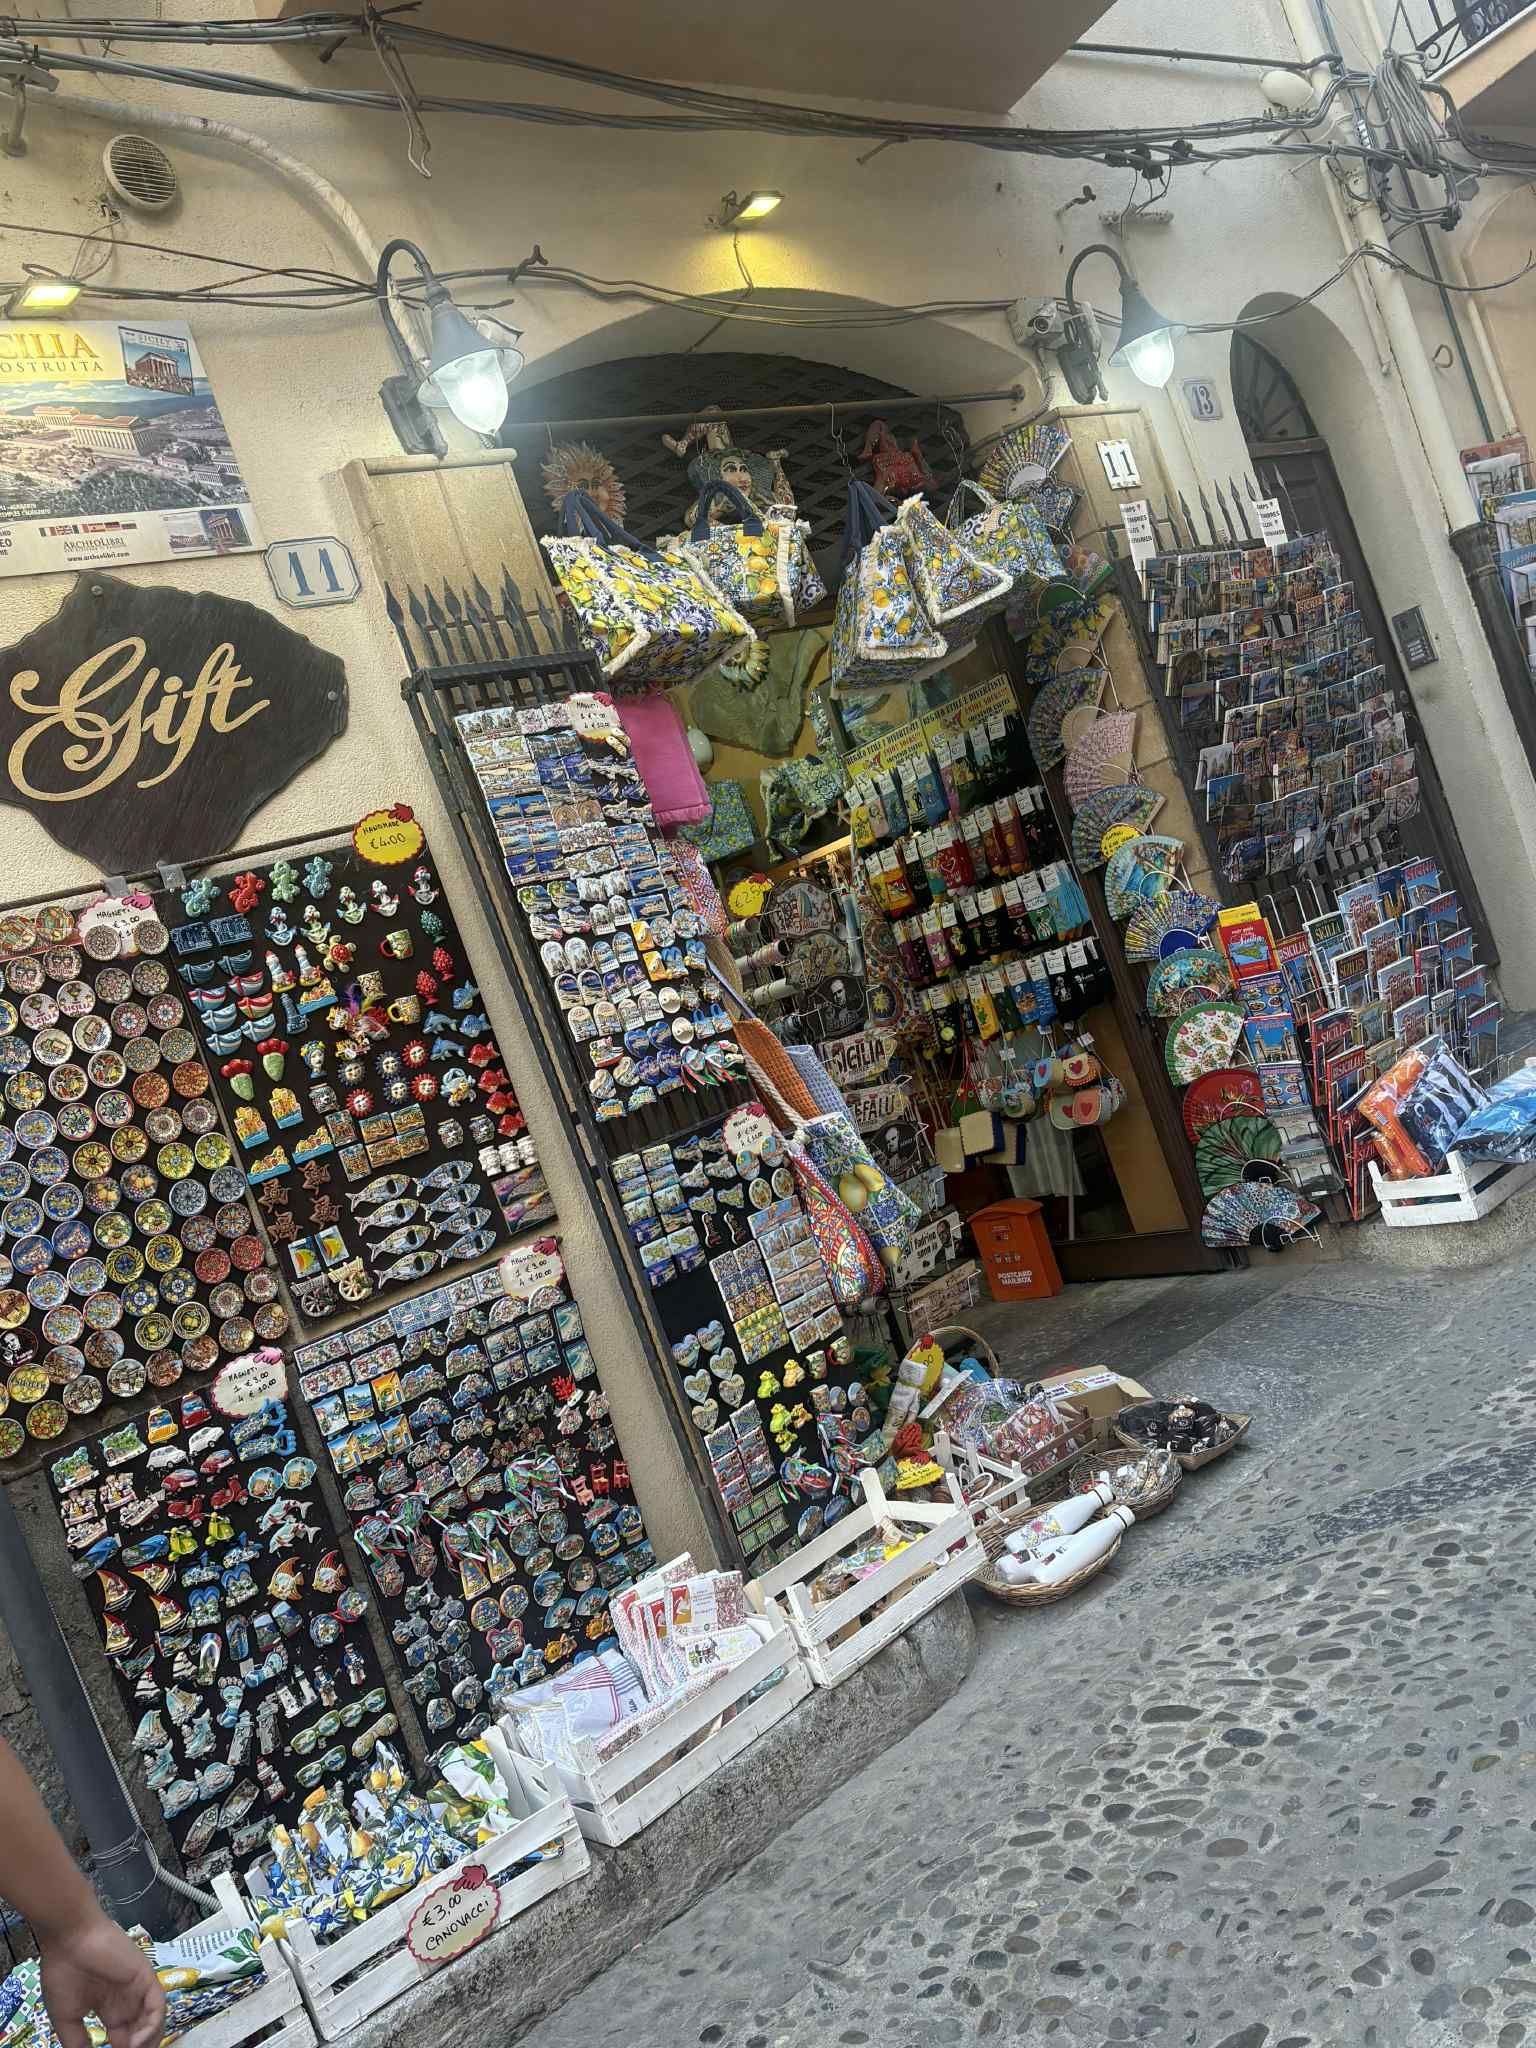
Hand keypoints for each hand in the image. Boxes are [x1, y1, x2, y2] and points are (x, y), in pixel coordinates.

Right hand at [39, 1910, 164, 2047]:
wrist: (69, 1940)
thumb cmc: (63, 1973)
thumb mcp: (67, 2018)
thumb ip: (78, 2042)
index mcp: (110, 2008)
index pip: (124, 2038)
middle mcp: (127, 2000)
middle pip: (141, 2032)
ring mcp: (138, 1988)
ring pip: (153, 2021)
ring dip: (148, 2042)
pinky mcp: (146, 1977)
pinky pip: (157, 2006)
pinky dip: (151, 2027)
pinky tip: (137, 2042)